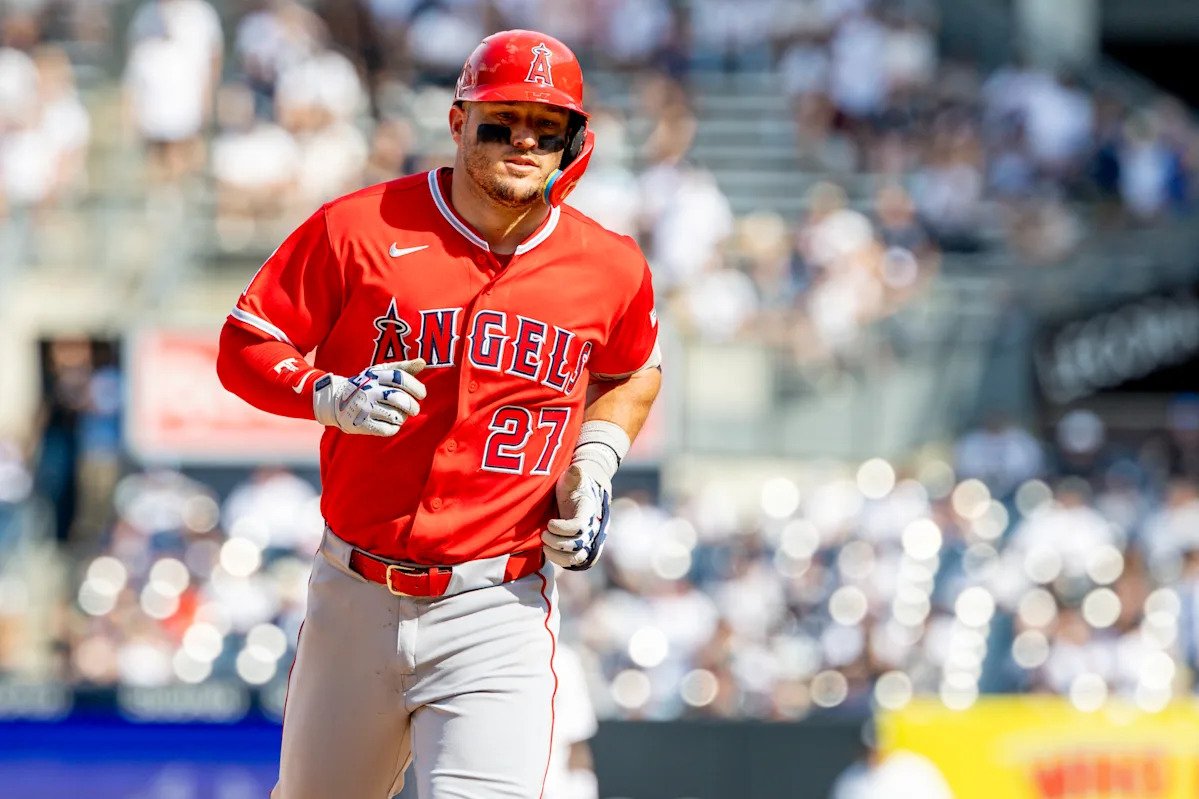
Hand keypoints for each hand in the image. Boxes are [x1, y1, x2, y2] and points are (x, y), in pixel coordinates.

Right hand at [312, 359, 426, 436]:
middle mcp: (368, 390)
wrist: (335, 401)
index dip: (416, 387)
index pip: (400, 378)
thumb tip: (422, 362)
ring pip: (396, 416)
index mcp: (375, 375)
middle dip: (412, 406)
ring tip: (399, 415)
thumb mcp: (380, 372)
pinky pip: (387, 429)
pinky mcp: (361, 424)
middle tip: (414, 409)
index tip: (422, 394)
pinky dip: (393, 428)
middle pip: (400, 399)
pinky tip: (389, 423)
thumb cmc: (367, 385)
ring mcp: (364, 407)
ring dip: (402, 417)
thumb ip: (402, 368)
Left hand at [541, 463, 610, 570]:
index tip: (549, 523)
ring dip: (558, 555)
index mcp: (589, 512)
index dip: (563, 528)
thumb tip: (576, 468)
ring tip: (545, 545)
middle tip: (544, 534)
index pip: (580, 527)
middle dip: (557, 542)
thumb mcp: (572, 479)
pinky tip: (549, 551)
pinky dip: (561, 560)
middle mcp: (592, 529)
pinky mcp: (581, 548)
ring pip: (577, 557)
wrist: (582, 495)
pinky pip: (574, 562)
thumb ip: (574, 476)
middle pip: (578, 545)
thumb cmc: (573, 486)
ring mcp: (587, 540)